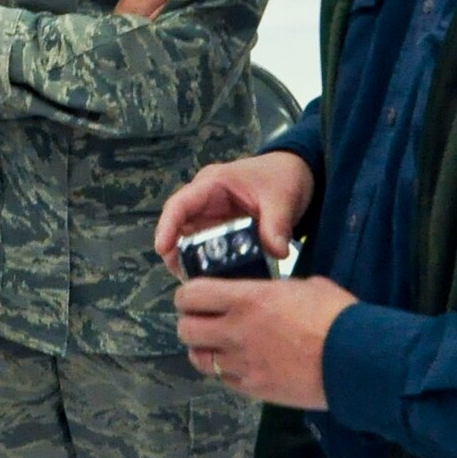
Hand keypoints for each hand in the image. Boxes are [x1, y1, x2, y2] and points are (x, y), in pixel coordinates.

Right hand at [156, 150, 314, 275]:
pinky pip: (206, 248)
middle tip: (183, 277)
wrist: (294, 173)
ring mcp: (211, 216)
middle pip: (179, 226)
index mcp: (212, 184)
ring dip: (190, 261)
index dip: (167, 226)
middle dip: (176, 252)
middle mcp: (204, 200)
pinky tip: (215, 280)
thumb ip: (277, 225)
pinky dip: (208, 263)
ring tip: (198, 284)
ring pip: (189, 240)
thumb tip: (277, 253)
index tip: (162, 249)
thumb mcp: (282, 198)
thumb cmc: (281, 176)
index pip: (181, 204)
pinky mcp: (220, 230)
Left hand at [174, 274, 357, 408]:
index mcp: (246, 299)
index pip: (191, 295)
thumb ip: (274, 290)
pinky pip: (223, 380)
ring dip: (204, 350)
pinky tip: (241, 364)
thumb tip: (270, 292)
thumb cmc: (336, 316)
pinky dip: (225, 372)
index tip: (195, 297)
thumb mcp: (303, 286)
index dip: (187, 296)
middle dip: (190, 323)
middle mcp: (235, 331)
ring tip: (218, 345)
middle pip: (185, 330)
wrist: (357, 360)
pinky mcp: (253, 389)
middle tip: (204, 321)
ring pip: (198, 360)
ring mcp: (242, 364)